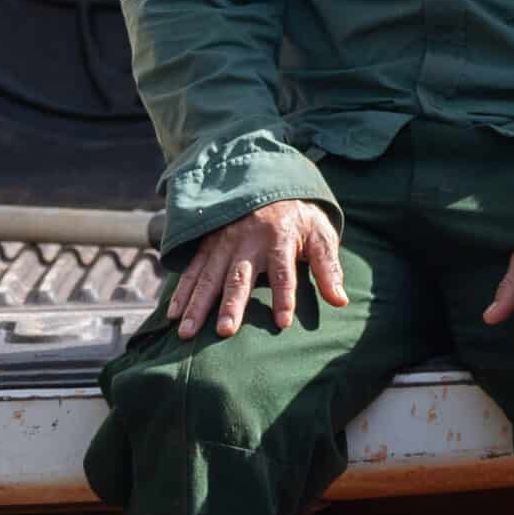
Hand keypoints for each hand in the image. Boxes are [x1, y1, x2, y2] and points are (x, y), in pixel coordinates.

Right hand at [170, 199, 347, 339]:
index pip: (283, 271)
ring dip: (197, 304)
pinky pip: (192, 269)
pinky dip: (181, 291)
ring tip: (187, 332)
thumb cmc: (299, 217)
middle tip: (224, 331)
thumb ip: (328, 267)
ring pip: (209, 276)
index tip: (283, 322)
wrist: (269, 182)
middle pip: (239, 276)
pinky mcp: (208, 243)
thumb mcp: (320, 235)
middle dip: (231, 304)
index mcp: (279, 237)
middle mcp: (248, 240)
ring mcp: (224, 241)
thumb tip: (341, 301)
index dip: (284, 296)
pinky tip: (173, 314)